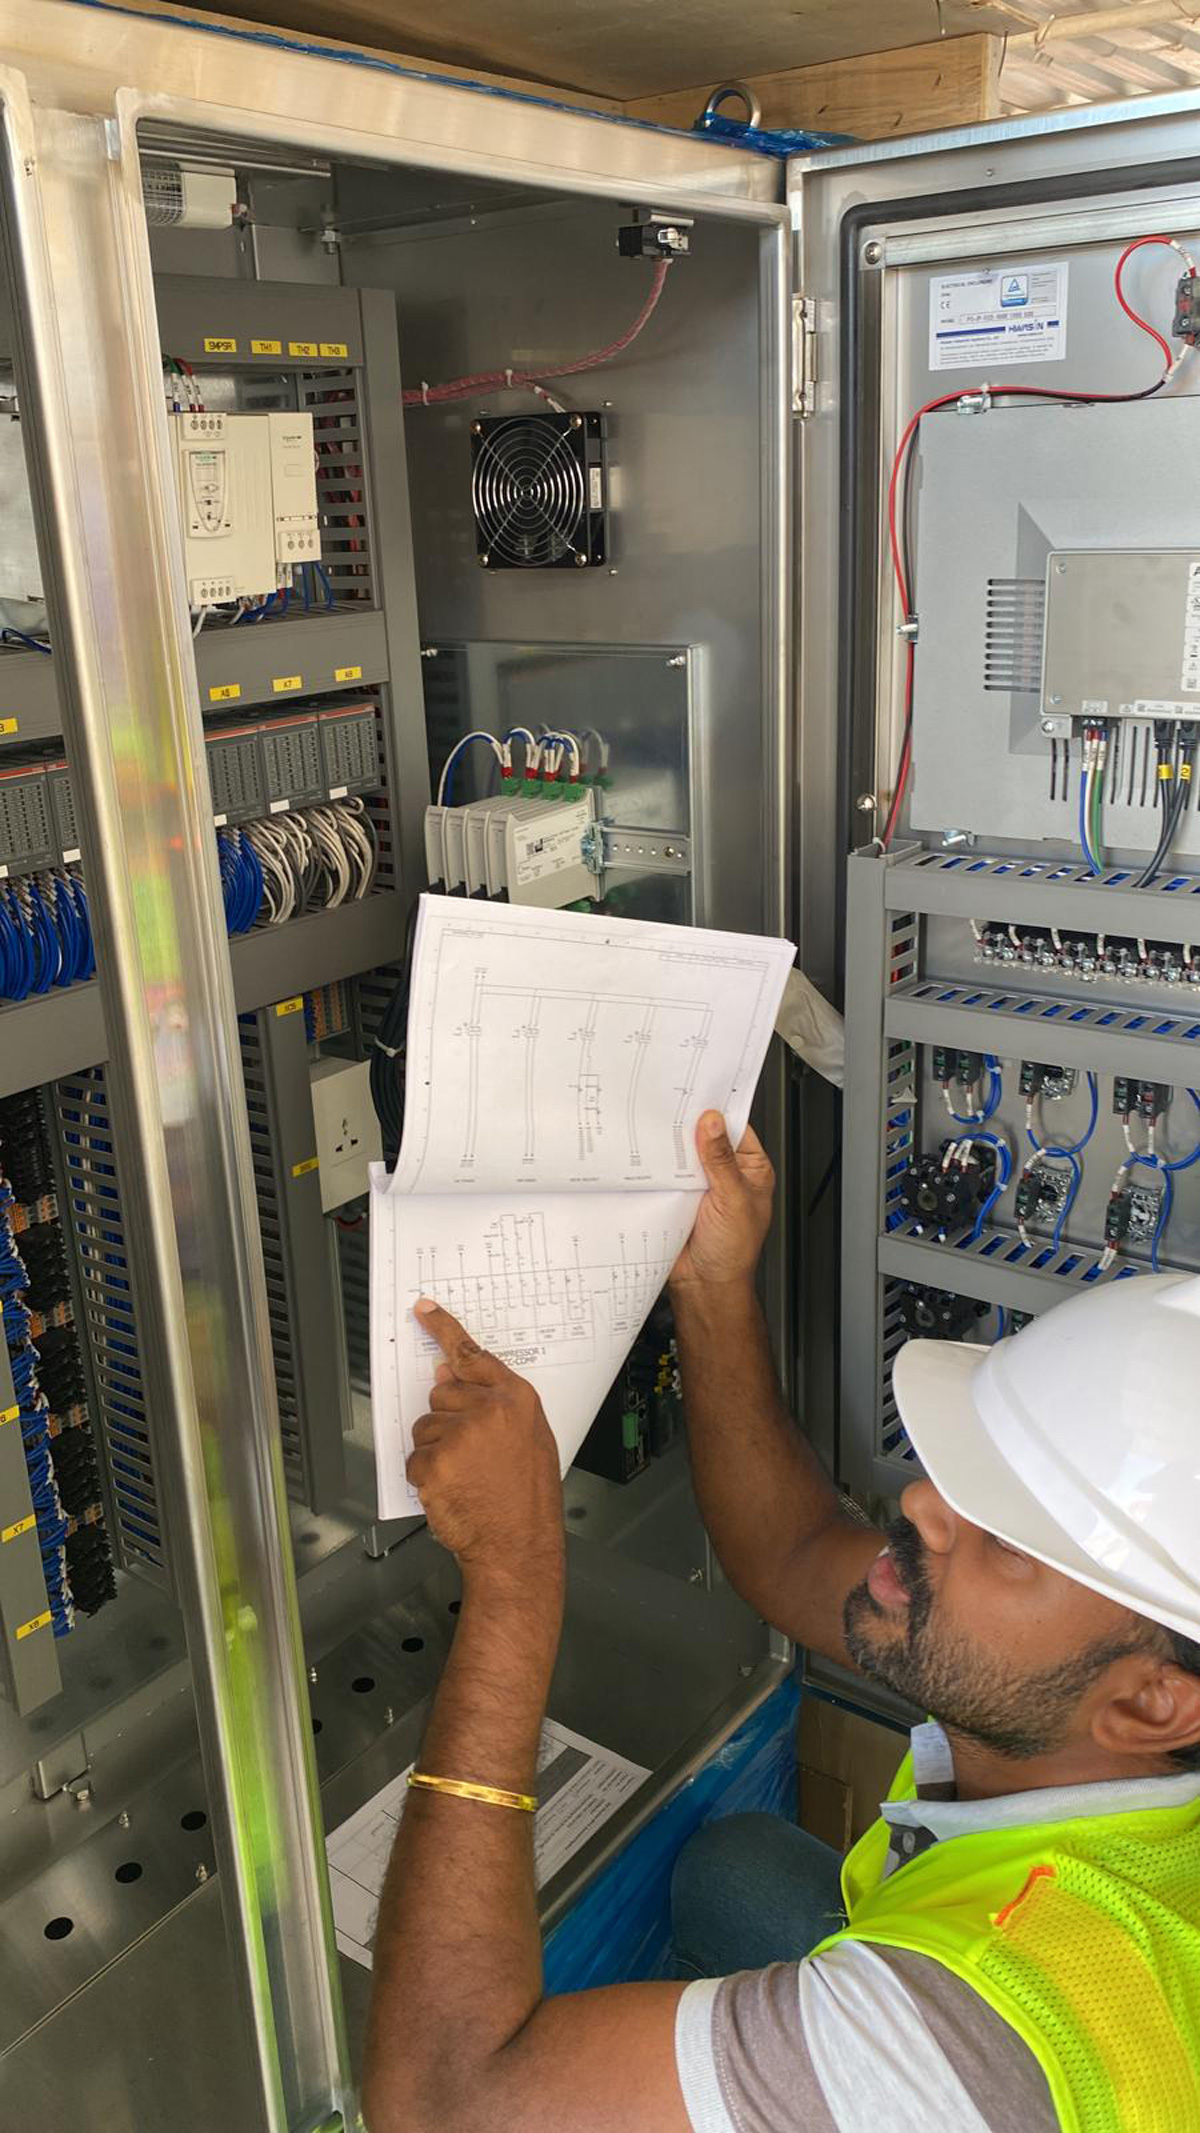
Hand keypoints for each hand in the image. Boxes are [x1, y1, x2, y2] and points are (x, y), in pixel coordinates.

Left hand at [406, 1300, 564, 1578]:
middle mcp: (489, 1409)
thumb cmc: (526, 1497)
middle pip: (441, 1394)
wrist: (519, 1545)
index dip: (443, 1329)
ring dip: (436, 1451)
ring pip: (425, 1427)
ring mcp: (461, 1434)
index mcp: (516, 1399)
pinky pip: (414, 1459)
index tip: (423, 1310)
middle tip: (473, 1455)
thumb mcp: (529, 1440)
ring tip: (467, 1476)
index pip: (472, 1354)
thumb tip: (446, 1375)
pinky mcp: (436, 1462)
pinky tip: (452, 1489)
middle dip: (447, 1420)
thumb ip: (493, 1403)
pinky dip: (426, 1477)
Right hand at [670, 1111, 774, 1288]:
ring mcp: (702, 1185)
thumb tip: (713, 1123)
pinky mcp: (679, 1197)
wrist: (705, 1286)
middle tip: (672, 1112)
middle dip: (690, 1128)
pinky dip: (658, 1168)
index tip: (700, 1096)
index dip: (719, 1112)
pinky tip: (649, 1160)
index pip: (735, 1129)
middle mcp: (727, 1174)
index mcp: (751, 1169)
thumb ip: (720, 1160)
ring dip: (672, 1148)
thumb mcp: (732, 1199)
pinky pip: (667, 1174)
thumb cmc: (733, 1252)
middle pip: (707, 1139)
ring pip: (685, 1155)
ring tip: (656, 1132)